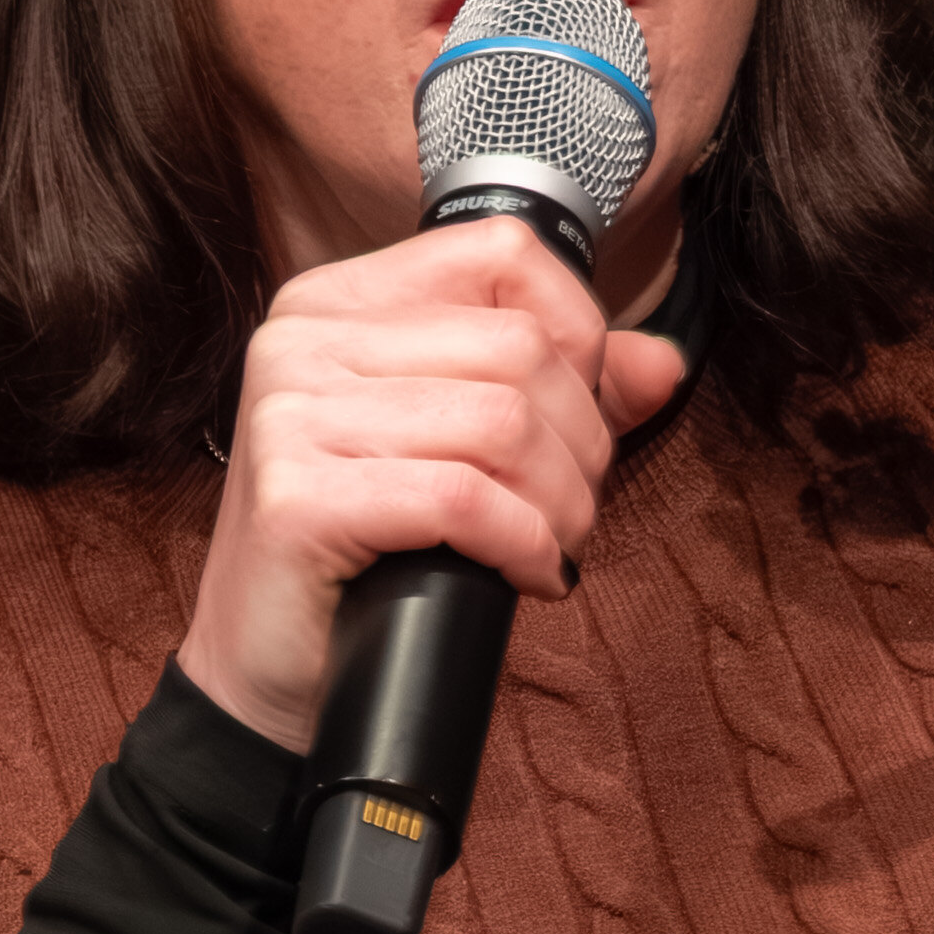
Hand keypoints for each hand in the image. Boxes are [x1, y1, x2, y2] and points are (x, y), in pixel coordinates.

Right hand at [178, 219, 690, 757]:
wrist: (269, 679)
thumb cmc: (365, 563)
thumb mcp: (459, 451)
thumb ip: (557, 393)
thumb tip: (664, 362)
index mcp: (337, 302)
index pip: (501, 254)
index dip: (578, 336)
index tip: (581, 419)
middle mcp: (303, 338)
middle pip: (519, 348)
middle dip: (582, 444)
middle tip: (572, 514)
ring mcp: (291, 413)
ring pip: (504, 423)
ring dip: (561, 505)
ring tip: (552, 550)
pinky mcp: (297, 498)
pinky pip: (463, 499)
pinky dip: (523, 546)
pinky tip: (526, 577)